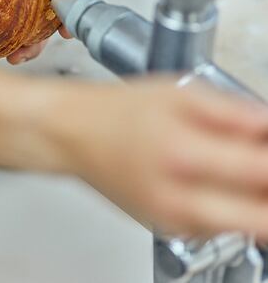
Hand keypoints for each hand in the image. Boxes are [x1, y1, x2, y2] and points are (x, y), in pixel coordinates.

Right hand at [47, 78, 267, 238]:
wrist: (74, 135)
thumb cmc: (117, 111)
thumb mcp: (178, 93)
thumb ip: (233, 111)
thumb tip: (267, 123)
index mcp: (183, 155)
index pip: (263, 173)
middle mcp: (180, 201)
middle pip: (262, 219)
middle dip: (267, 191)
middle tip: (256, 161)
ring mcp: (175, 222)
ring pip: (246, 225)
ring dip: (254, 196)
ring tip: (238, 162)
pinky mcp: (171, 230)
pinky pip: (220, 226)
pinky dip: (232, 204)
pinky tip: (216, 175)